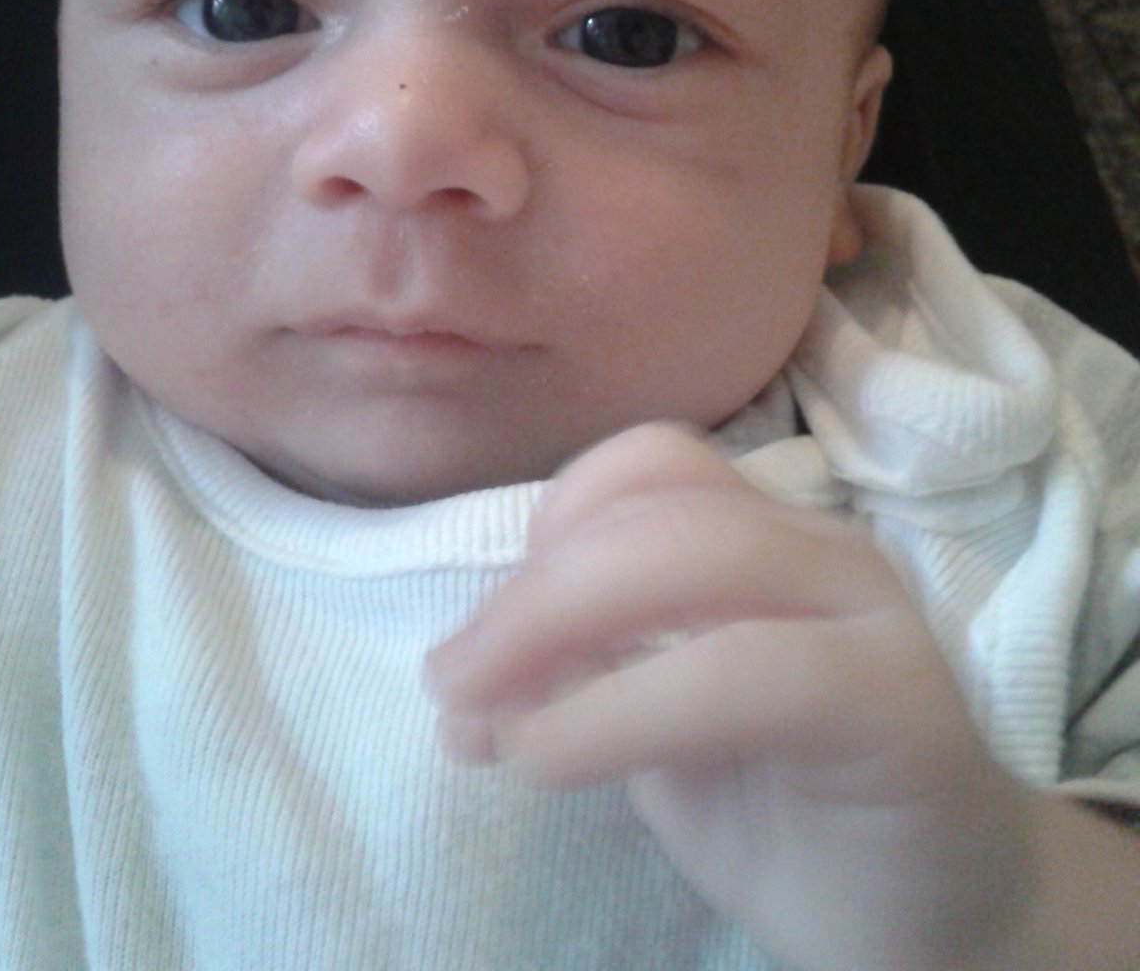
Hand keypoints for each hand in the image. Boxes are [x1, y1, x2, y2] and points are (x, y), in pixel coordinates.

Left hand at [426, 421, 1034, 970]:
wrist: (939, 922)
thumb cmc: (789, 815)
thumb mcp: (658, 731)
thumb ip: (582, 678)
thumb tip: (462, 678)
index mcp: (766, 534)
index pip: (647, 465)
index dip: (548, 523)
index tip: (485, 632)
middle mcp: (820, 546)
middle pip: (655, 501)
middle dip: (530, 589)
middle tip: (449, 680)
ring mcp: (868, 610)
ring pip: (696, 553)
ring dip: (556, 629)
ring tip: (487, 725)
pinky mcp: (896, 701)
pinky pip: (737, 671)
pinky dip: (616, 708)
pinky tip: (551, 760)